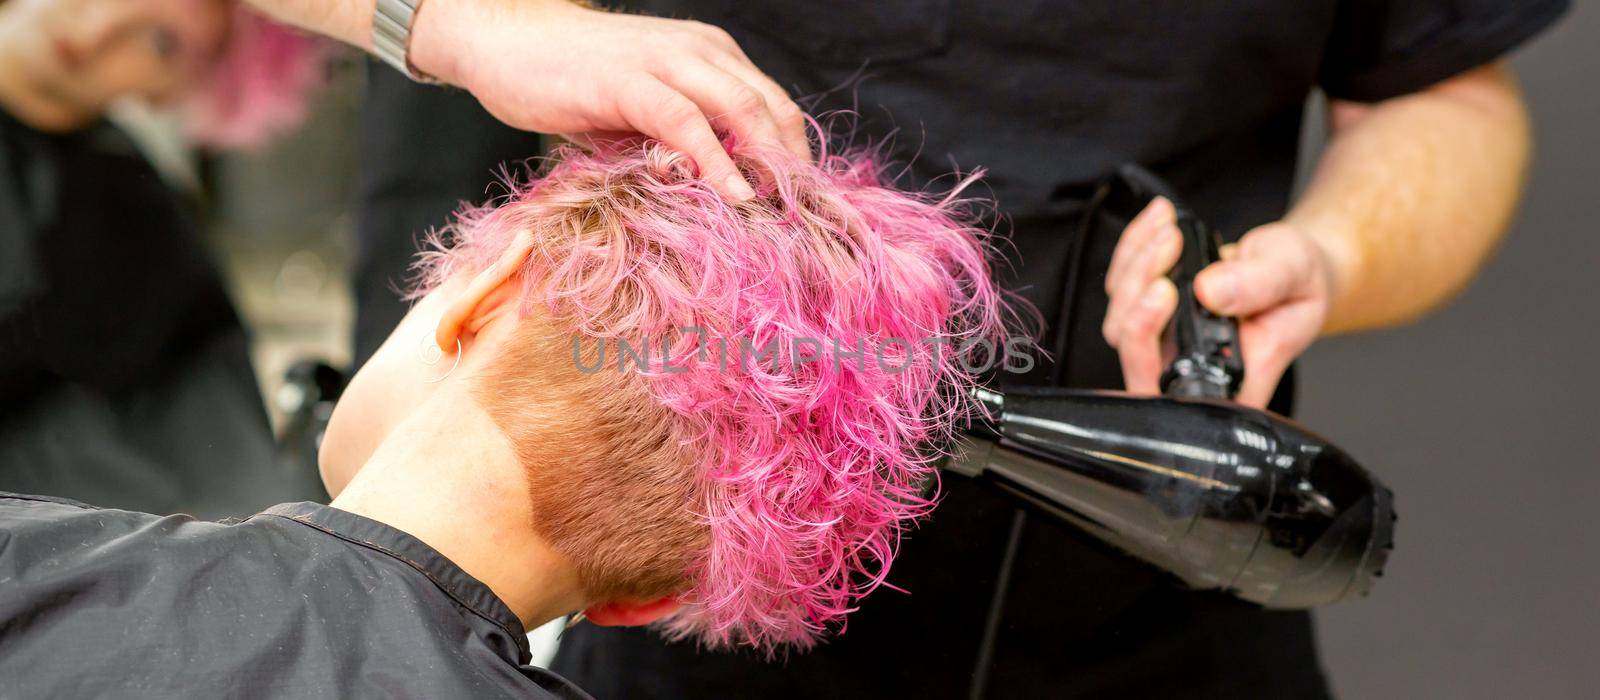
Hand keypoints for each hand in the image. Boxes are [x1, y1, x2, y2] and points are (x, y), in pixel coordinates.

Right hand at [409, 0, 810, 200]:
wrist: (504, 44)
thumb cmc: (573, 84)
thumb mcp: (643, 115)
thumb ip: (681, 145)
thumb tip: (718, 204)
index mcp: (712, 57)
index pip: (775, 107)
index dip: (796, 160)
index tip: (807, 213)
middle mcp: (700, 51)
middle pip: (772, 108)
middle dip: (794, 169)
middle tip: (807, 225)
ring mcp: (665, 61)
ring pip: (740, 108)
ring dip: (767, 166)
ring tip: (782, 217)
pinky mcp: (627, 80)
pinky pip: (685, 121)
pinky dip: (713, 159)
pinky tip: (731, 196)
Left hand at [1102, 198, 1334, 408]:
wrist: (1293, 268)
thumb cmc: (1300, 281)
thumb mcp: (1295, 272)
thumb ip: (1259, 284)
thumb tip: (1211, 292)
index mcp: (1234, 378)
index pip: (1173, 391)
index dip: (1149, 351)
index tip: (1166, 293)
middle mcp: (1192, 366)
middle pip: (1133, 349)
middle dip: (1138, 292)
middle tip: (1168, 247)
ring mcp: (1164, 342)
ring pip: (1120, 316)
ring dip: (1136, 264)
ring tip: (1172, 229)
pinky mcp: (1148, 313)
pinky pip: (1120, 286)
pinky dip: (1133, 248)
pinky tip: (1160, 222)